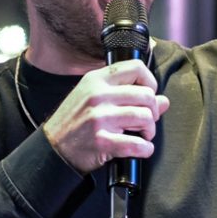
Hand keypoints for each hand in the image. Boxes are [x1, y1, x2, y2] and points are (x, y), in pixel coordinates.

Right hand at [40, 58, 168, 175]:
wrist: (53, 147)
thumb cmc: (75, 121)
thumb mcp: (94, 98)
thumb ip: (127, 95)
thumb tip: (163, 100)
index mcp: (96, 80)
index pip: (136, 68)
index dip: (150, 82)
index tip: (148, 95)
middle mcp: (97, 95)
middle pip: (146, 95)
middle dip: (153, 111)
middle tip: (146, 121)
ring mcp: (99, 118)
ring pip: (145, 117)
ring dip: (150, 131)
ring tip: (142, 134)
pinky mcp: (101, 141)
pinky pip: (137, 144)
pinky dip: (145, 149)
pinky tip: (141, 149)